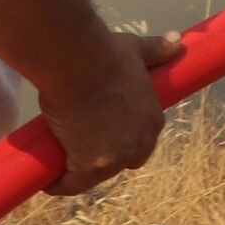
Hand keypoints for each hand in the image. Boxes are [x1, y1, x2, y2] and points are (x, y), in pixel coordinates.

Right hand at [41, 32, 180, 195]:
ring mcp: (117, 157)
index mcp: (153, 121)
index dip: (119, 144)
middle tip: (76, 150)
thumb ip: (157, 50)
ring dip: (78, 174)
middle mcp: (140, 143)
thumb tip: (177, 41)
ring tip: (58, 167)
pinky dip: (59, 184)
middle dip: (101, 160)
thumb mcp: (138, 51)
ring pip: (95, 176)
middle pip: (120, 163)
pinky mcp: (90, 165)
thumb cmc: (106, 55)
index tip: (100, 139)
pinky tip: (47, 180)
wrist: (80, 65)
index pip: (138, 145)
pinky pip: (72, 184)